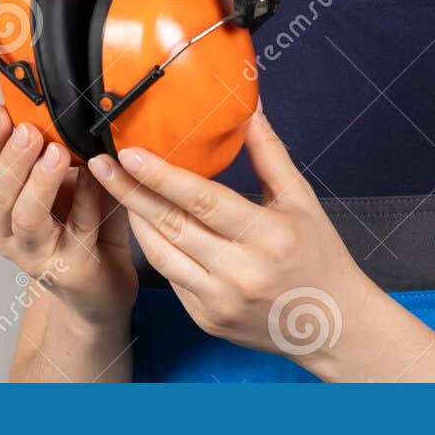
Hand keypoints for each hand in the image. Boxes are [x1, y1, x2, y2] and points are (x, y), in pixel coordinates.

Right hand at [0, 104, 137, 329]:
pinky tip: (91, 178)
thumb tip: (67, 109)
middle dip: (13, 159)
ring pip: (27, 218)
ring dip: (40, 182)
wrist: (102, 288)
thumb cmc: (84, 229)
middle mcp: (11, 233)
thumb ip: (61, 155)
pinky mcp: (70, 269)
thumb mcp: (67, 185)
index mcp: (4, 206)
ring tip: (55, 153)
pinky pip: (76, 231)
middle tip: (27, 130)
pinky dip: (84, 201)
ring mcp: (37, 255)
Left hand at [86, 106, 380, 365]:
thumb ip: (269, 154)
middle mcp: (242, 272)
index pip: (203, 200)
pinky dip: (156, 248)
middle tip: (102, 164)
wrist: (332, 325)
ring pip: (162, 255)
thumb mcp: (301, 200)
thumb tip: (250, 108)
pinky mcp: (207, 320)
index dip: (162, 176)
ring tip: (114, 188)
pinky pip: (172, 278)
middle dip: (130, 192)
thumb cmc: (319, 257)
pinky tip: (144, 223)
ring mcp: (220, 301)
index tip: (130, 153)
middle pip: (172, 226)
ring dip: (135, 219)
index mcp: (268, 236)